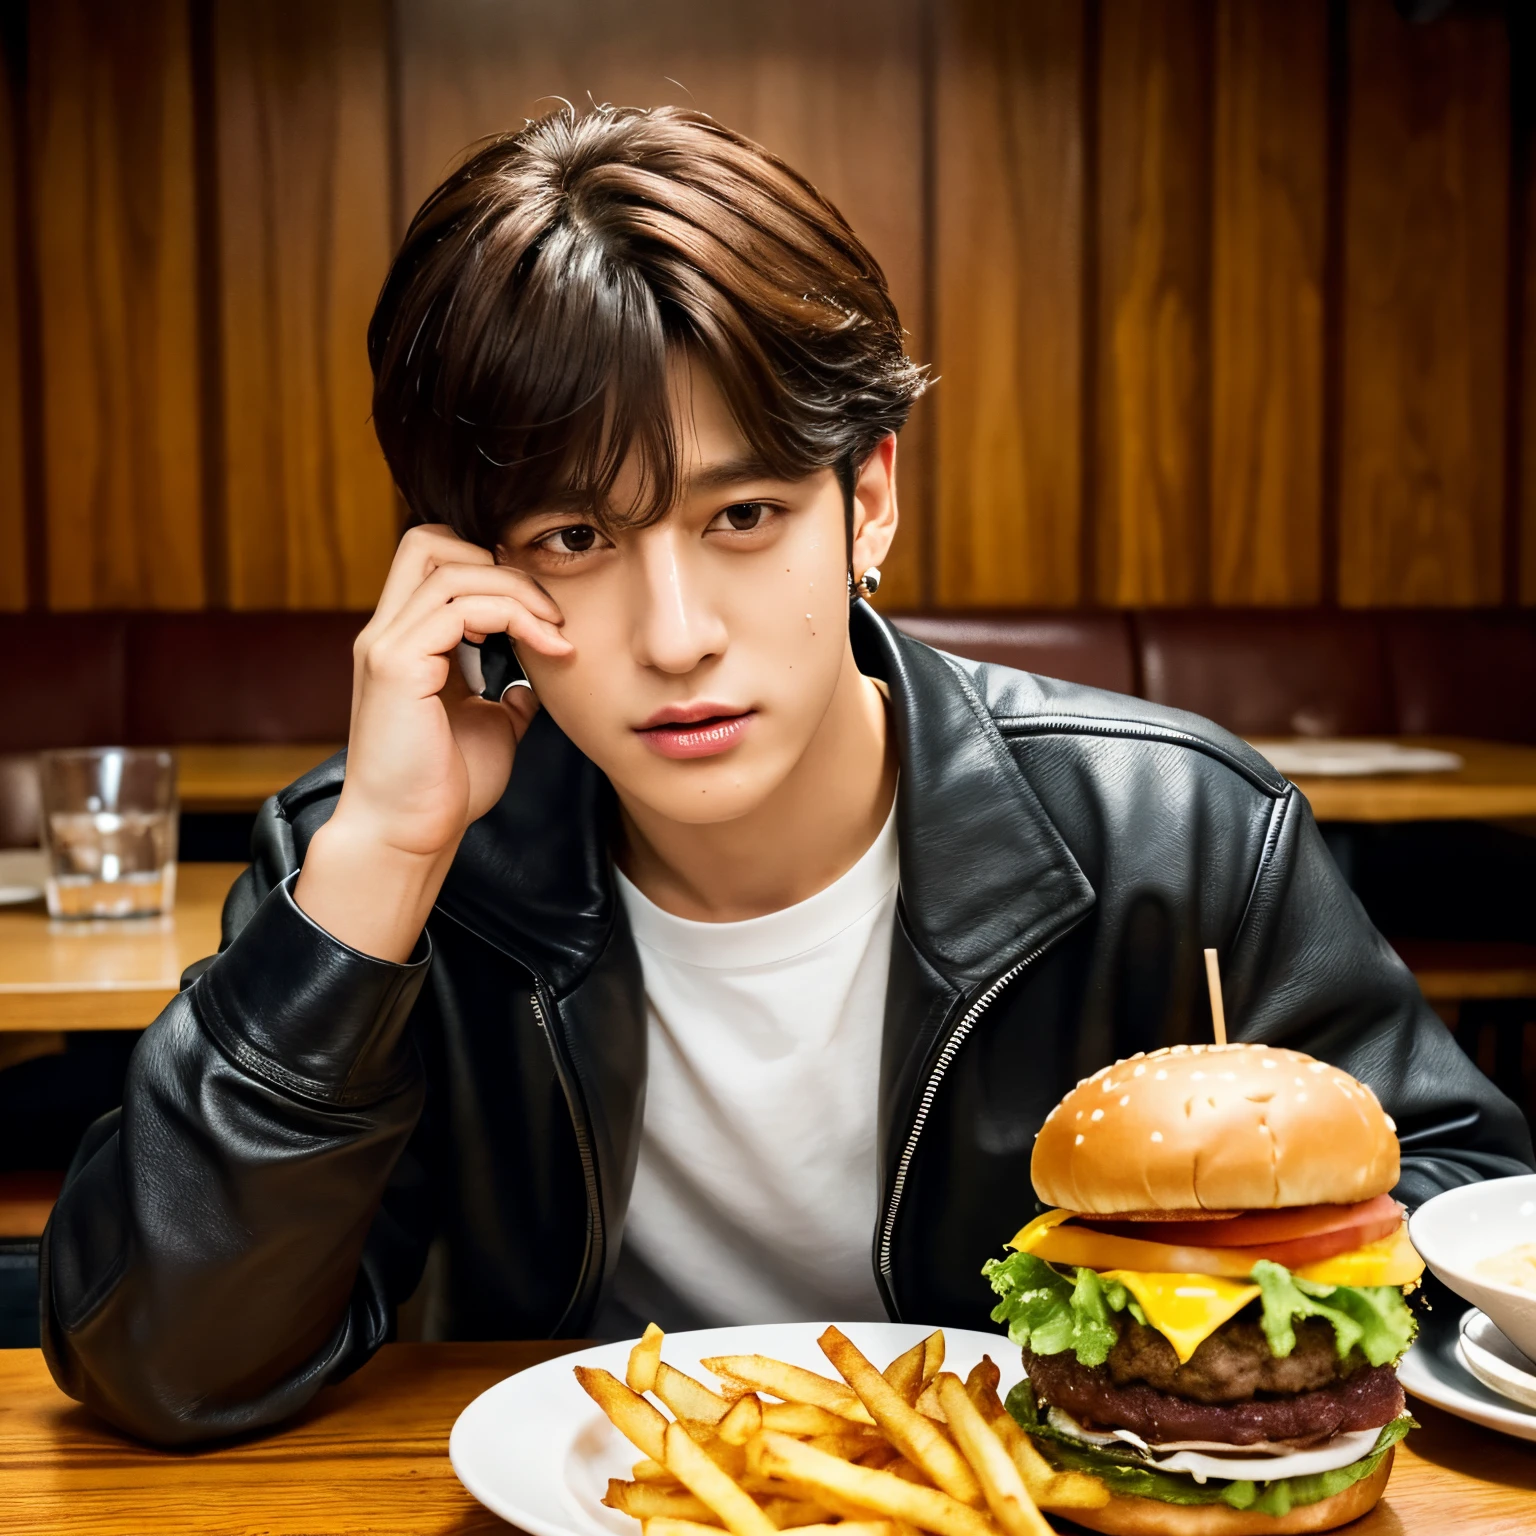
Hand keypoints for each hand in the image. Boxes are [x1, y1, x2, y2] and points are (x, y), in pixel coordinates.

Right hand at [293, 524, 571, 959]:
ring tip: (556, 634)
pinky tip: (545, 649)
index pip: (436, 559)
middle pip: (431, 540)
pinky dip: (512, 617)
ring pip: (450, 566)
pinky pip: (458, 607)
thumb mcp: (491, 726)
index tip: (540, 614)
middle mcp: (387, 632)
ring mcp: (386, 645)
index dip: (491, 567)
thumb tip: (538, 673)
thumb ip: (508, 690)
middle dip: (502, 565)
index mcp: (406, 641)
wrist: (407, 836)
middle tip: (551, 614)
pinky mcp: (395, 665)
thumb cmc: (443, 789)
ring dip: (517, 592)